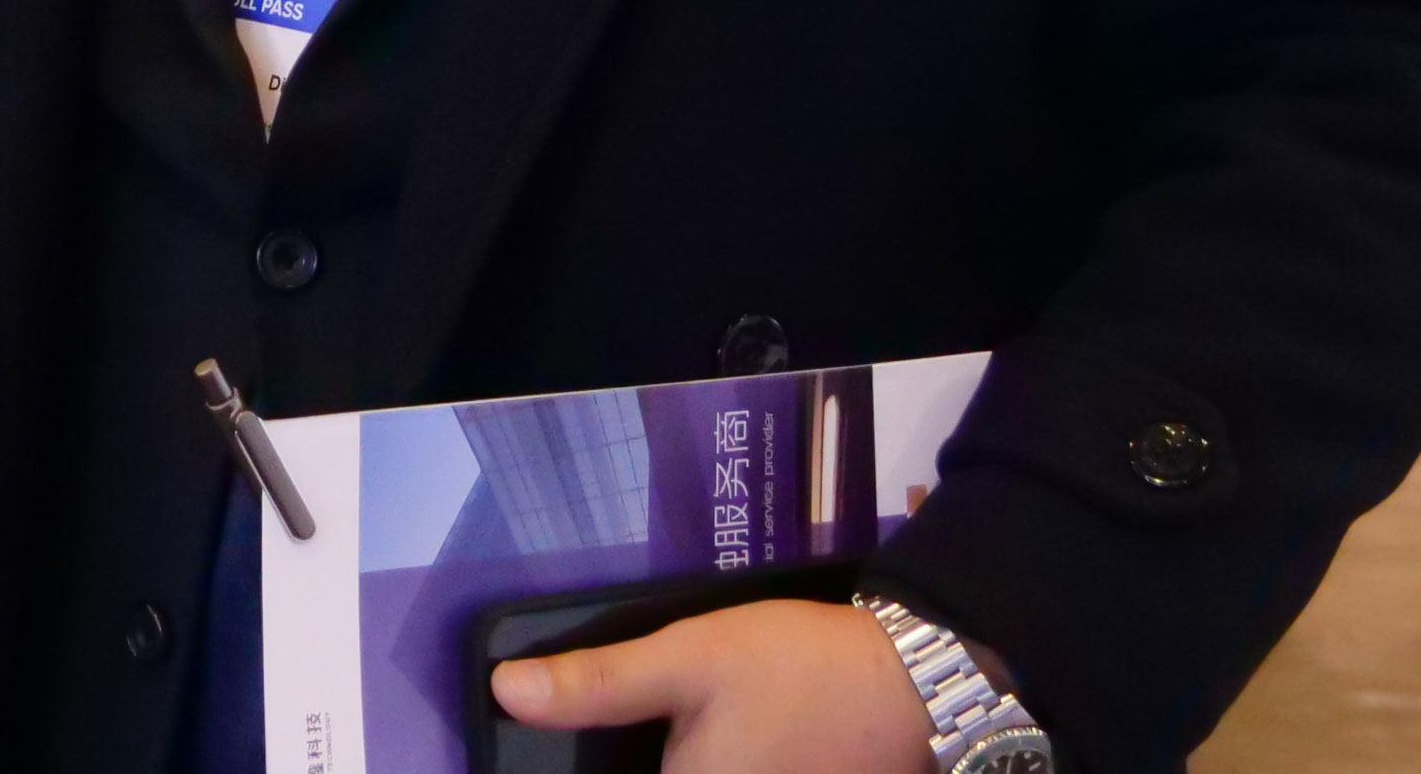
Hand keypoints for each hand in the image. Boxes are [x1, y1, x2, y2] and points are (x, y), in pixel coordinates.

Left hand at [490, 597, 936, 773]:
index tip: (557, 756)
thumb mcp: (691, 659)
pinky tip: (699, 746)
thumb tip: (506, 692)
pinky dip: (695, 765)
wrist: (914, 686)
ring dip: (668, 760)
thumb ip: (599, 684)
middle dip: (630, 761)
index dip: (574, 773)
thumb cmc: (798, 670)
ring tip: (676, 732)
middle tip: (615, 737)